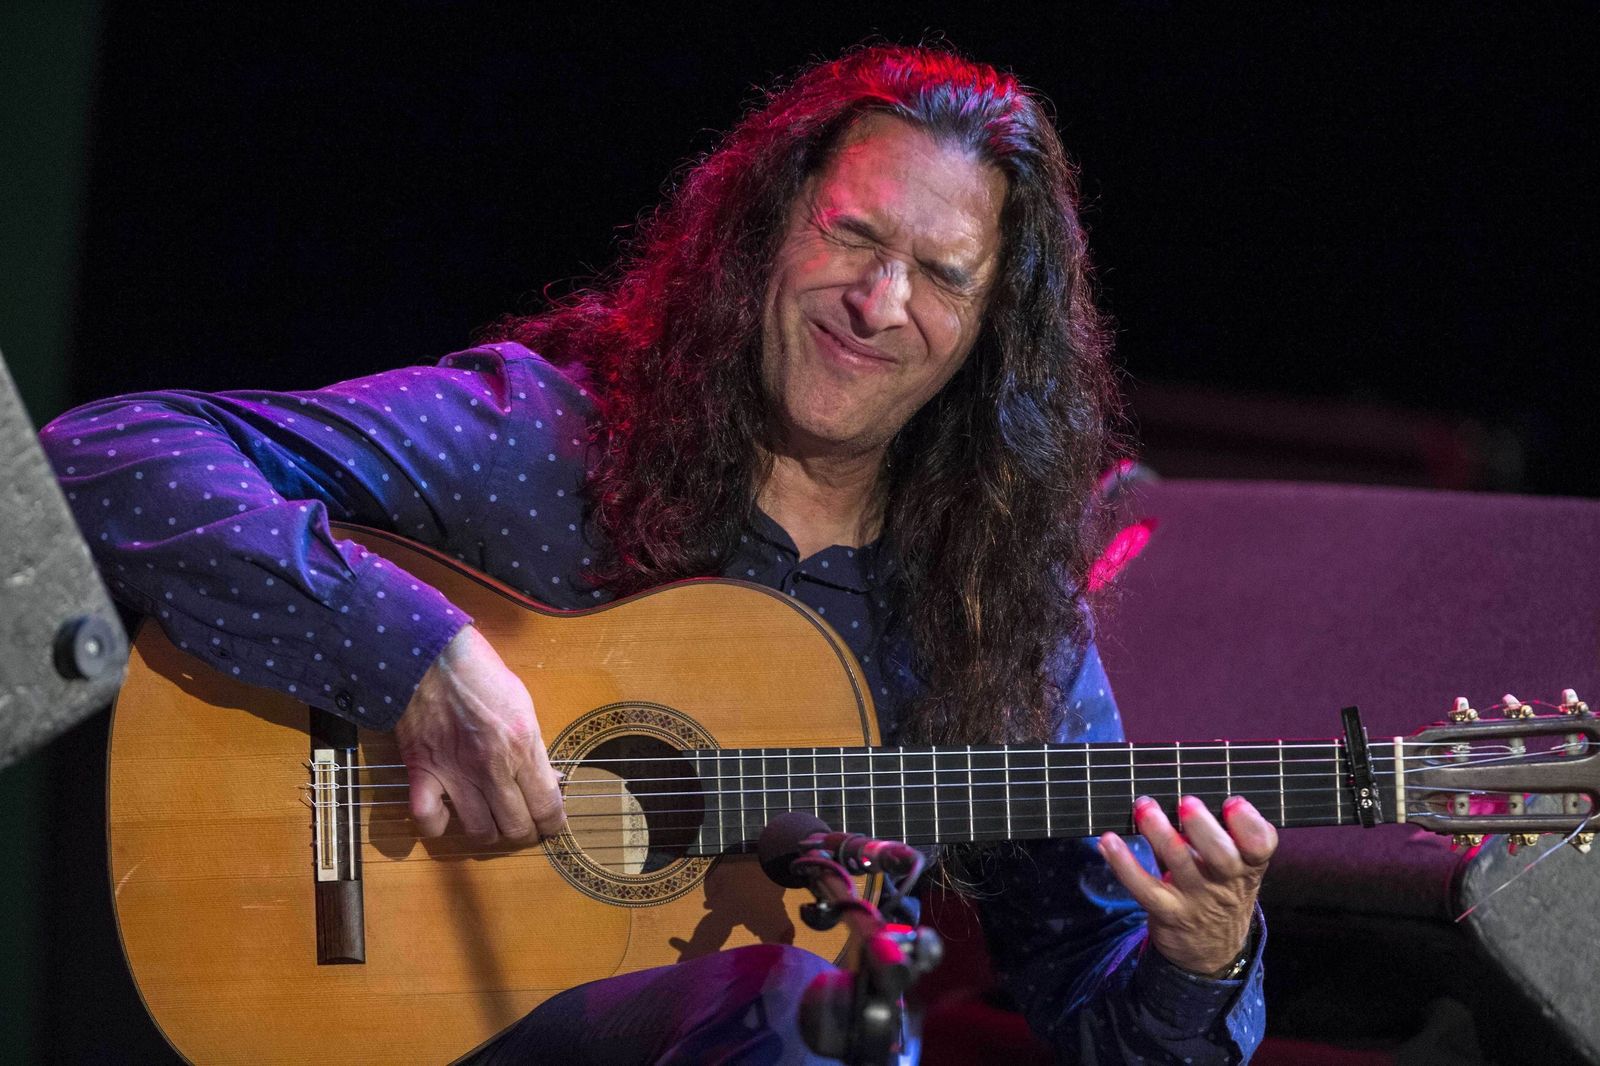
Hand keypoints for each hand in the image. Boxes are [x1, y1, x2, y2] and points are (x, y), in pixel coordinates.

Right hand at [393, 625, 566, 843]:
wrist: (431, 655)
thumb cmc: (480, 673)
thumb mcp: (523, 704)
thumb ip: (534, 747)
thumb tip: (549, 779)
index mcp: (522, 745)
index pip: (547, 805)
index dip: (554, 823)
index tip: (552, 824)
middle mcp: (492, 766)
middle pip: (517, 827)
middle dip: (526, 831)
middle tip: (524, 824)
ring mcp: (455, 772)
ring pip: (479, 832)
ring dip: (488, 833)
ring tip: (491, 821)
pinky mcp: (422, 772)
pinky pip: (428, 820)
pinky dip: (437, 824)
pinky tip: (445, 813)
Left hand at [1098, 795, 1277, 974]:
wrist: (1211, 947)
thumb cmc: (1218, 885)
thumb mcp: (1235, 863)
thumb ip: (1221, 831)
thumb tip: (1187, 783)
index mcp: (1248, 864)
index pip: (1261, 845)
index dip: (1249, 824)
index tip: (1233, 802)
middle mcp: (1226, 882)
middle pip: (1221, 855)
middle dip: (1203, 827)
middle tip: (1186, 802)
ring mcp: (1196, 898)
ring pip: (1178, 863)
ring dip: (1158, 832)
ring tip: (1144, 807)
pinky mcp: (1167, 912)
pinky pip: (1144, 888)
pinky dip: (1123, 863)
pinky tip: (1109, 841)